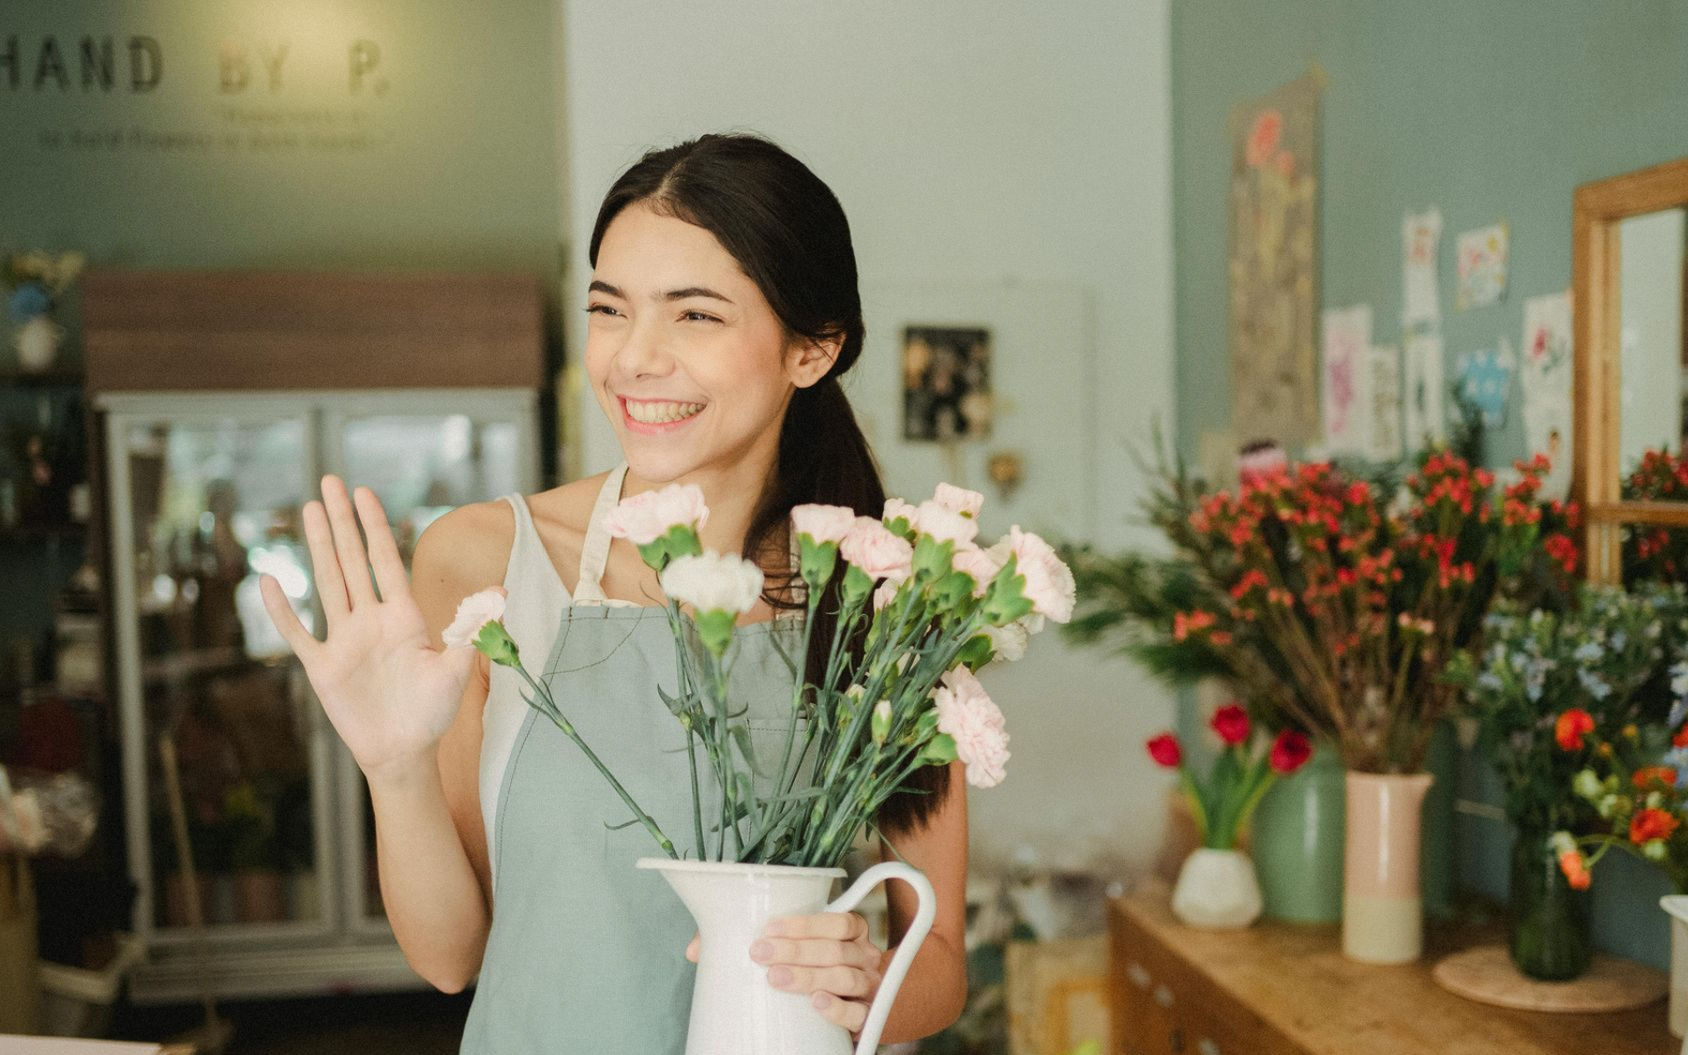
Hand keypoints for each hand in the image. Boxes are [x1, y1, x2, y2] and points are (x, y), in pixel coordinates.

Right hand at [259, 475, 481, 779]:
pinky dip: (282, 610)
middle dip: (342, 521)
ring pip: (327, 583)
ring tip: (309, 510)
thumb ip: (472, 630)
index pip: (385, 561)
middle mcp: (370, 620)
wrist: (404, 752)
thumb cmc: (432, 712)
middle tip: (329, 481)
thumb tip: (500, 592)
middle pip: (352, 560)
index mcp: (403, 616)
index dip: (375, 526)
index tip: (364, 492)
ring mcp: (344, 640)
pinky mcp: (323, 667)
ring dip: (318, 547)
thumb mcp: (457, 669)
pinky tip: (269, 581)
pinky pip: (298, 633)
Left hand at [686, 912, 883, 1033]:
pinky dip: (837, 1008)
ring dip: (809, 976)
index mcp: (850, 932)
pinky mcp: (865, 1016)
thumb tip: (695, 950)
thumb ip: (744, 941)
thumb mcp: (785, 949)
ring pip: (844, 977)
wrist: (841, 1009)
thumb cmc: (808, 967)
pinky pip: (857, 1013)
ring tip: (776, 978)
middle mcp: (863, 956)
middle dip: (796, 950)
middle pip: (835, 949)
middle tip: (760, 953)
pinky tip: (816, 1003)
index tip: (768, 928)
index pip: (838, 920)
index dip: (805, 923)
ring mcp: (867, 987)